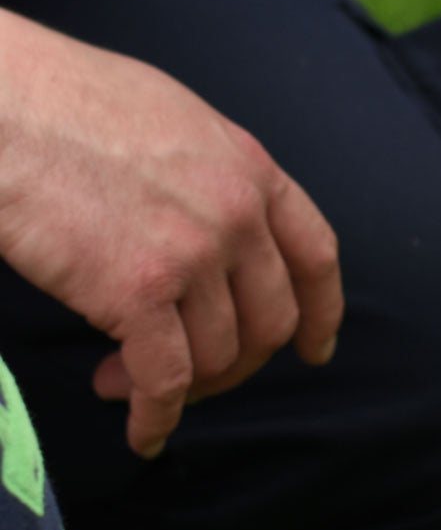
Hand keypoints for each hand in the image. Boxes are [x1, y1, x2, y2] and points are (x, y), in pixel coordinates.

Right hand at [0, 15, 343, 457]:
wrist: (4, 102)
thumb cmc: (62, 101)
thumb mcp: (171, 119)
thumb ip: (208, 174)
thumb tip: (211, 224)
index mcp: (249, 168)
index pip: (314, 255)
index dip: (320, 311)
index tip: (313, 348)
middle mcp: (237, 213)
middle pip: (269, 321)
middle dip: (234, 364)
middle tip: (190, 376)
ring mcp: (193, 253)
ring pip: (216, 356)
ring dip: (178, 387)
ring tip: (121, 380)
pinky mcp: (138, 292)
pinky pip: (165, 379)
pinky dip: (155, 416)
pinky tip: (139, 428)